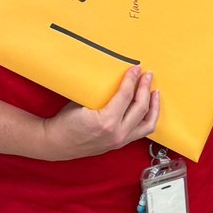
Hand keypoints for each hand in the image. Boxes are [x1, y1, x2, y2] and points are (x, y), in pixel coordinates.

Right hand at [39, 66, 159, 158]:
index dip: (132, 79)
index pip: (126, 95)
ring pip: (147, 123)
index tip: (136, 69)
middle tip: (147, 75)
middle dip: (145, 88)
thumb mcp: (81, 102)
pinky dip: (149, 118)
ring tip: (155, 92)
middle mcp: (117, 133)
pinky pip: (142, 131)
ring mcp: (120, 141)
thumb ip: (101, 93)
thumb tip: (115, 77)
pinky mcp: (121, 143)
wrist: (56, 144)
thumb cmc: (65, 123)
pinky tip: (150, 109)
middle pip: (140, 107)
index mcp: (106, 122)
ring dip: (154, 106)